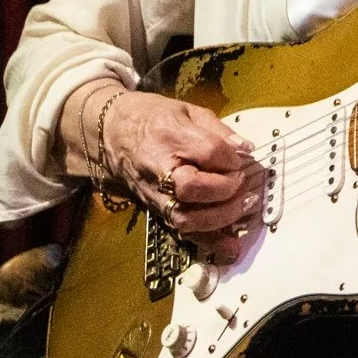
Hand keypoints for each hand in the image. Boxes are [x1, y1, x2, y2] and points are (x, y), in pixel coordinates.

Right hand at [96, 89, 267, 263]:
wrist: (111, 134)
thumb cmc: (151, 118)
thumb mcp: (187, 111)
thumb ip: (218, 131)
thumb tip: (246, 149)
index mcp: (169, 137)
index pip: (208, 151)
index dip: (232, 158)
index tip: (241, 158)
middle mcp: (158, 170)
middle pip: (193, 188)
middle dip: (225, 188)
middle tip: (243, 182)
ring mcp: (155, 194)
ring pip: (186, 217)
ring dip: (221, 217)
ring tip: (244, 205)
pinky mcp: (156, 210)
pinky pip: (181, 232)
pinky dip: (208, 242)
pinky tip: (230, 246)